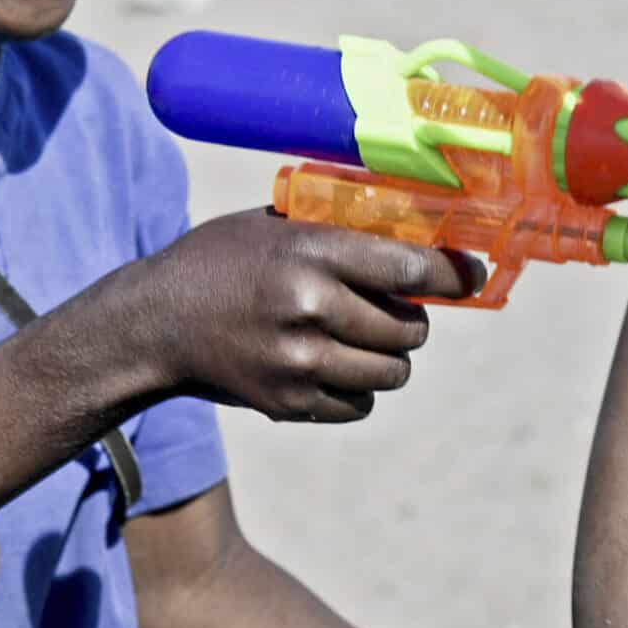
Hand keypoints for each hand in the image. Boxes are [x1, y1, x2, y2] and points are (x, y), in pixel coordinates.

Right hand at [108, 210, 475, 422]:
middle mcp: (311, 307)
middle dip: (412, 319)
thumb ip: (339, 231)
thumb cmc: (221, 261)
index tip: (472, 277)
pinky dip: (358, 389)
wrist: (155, 323)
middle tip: (397, 310)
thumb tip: (418, 237)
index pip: (410, 267)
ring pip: (392, 372)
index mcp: (311, 252)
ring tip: (366, 340)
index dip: (452, 274)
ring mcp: (300, 361)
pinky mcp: (290, 403)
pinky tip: (333, 365)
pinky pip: (360, 404)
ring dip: (390, 357)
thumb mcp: (275, 223)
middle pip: (409, 327)